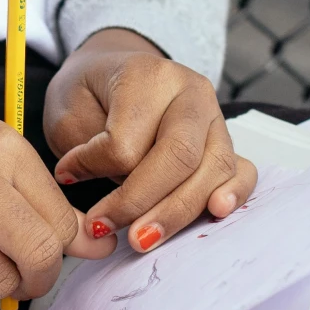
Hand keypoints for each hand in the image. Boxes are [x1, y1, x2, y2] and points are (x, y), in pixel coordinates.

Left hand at [43, 28, 256, 251]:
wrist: (116, 71)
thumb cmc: (91, 92)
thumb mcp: (68, 107)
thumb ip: (82, 146)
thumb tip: (85, 182)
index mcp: (148, 76)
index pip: (127, 140)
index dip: (95, 168)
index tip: (67, 175)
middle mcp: (191, 93)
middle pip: (179, 156)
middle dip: (141, 202)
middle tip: (106, 227)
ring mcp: (214, 118)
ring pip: (211, 169)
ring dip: (176, 212)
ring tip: (142, 238)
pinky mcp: (225, 142)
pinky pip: (241, 170)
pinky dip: (234, 194)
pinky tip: (216, 211)